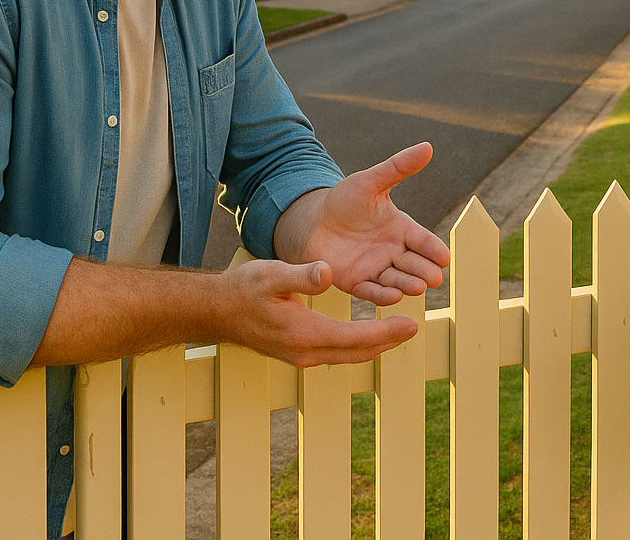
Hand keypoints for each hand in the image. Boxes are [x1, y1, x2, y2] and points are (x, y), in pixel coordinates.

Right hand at [219, 257, 417, 366]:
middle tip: (414, 330)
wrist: (216, 312)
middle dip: (387, 342)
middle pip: (356, 352)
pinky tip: (365, 336)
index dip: (386, 333)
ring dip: (373, 346)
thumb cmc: (243, 289)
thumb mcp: (271, 274)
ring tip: (397, 334)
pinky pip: (335, 353)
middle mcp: (305, 352)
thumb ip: (301, 275)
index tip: (412, 325)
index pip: (355, 338)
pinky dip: (356, 345)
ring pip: (346, 355)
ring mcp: (300, 356)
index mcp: (304, 333)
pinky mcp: (296, 353)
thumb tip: (327, 272)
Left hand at [274, 141, 451, 304]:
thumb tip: (427, 147)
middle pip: (414, 263)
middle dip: (424, 270)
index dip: (433, 249)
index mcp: (400, 228)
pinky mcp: (356, 282)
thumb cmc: (344, 200)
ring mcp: (376, 268)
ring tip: (418, 287)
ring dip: (408, 284)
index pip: (422, 240)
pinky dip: (383, 295)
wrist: (312, 221)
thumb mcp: (370, 181)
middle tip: (434, 278)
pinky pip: (372, 291)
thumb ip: (398, 167)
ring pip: (397, 279)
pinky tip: (393, 296)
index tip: (445, 257)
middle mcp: (392, 250)